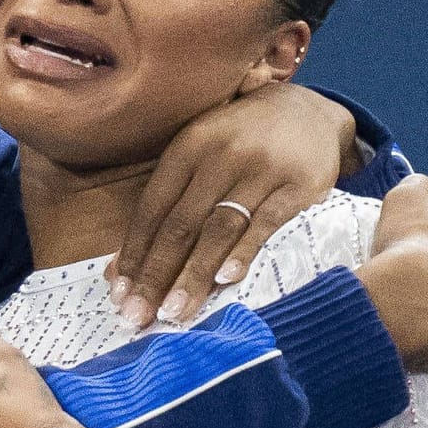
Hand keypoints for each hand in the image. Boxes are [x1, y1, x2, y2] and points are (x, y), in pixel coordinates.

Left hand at [110, 82, 361, 326]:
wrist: (309, 111)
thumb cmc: (242, 142)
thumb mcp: (201, 154)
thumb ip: (169, 203)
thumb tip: (123, 267)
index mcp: (189, 146)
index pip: (152, 208)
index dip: (134, 253)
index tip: (118, 294)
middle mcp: (221, 154)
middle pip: (180, 224)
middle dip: (156, 275)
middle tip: (138, 316)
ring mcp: (261, 168)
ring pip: (218, 229)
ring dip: (193, 275)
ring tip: (175, 312)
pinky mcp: (298, 184)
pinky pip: (266, 223)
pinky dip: (244, 252)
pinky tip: (226, 281)